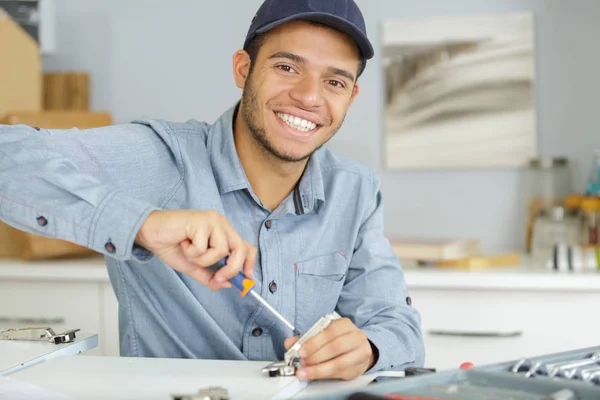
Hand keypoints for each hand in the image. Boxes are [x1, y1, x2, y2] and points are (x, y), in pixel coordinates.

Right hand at [135, 210, 256, 290]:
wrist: (150, 233)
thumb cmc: (172, 245)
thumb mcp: (194, 266)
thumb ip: (211, 276)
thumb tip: (228, 285)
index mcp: (223, 231)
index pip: (246, 246)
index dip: (250, 262)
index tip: (247, 278)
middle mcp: (221, 223)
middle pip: (240, 248)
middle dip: (231, 268)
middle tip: (217, 277)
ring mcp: (212, 220)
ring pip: (221, 250)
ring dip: (203, 259)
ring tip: (189, 251)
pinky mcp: (201, 221)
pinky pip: (204, 248)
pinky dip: (191, 252)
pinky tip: (182, 243)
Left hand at [283, 318, 375, 380]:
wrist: (358, 349)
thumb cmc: (339, 340)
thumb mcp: (323, 334)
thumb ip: (306, 338)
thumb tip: (289, 343)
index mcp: (345, 324)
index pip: (330, 331)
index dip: (314, 342)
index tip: (300, 351)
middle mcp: (356, 337)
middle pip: (335, 347)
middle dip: (315, 356)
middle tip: (302, 362)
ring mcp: (360, 353)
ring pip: (339, 363)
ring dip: (319, 368)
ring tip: (305, 371)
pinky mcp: (358, 368)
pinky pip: (340, 373)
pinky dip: (325, 375)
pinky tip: (314, 375)